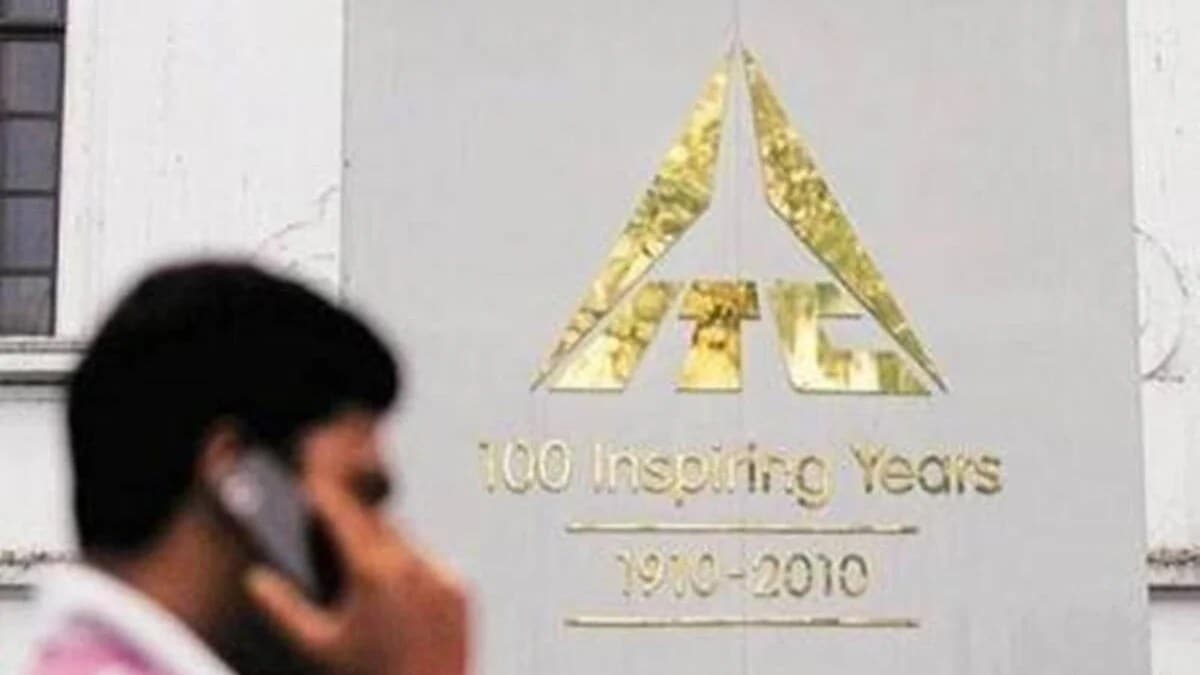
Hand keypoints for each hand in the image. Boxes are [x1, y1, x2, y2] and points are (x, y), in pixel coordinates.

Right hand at [244, 478, 470, 674]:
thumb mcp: (317, 645)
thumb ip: (282, 608)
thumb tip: (255, 579)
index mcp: (372, 571)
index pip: (344, 515)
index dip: (325, 499)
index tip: (310, 487)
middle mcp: (411, 565)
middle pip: (377, 525)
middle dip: (355, 525)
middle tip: (333, 528)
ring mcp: (441, 575)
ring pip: (407, 543)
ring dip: (386, 546)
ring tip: (365, 561)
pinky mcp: (461, 589)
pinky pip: (434, 567)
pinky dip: (416, 571)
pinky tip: (399, 589)